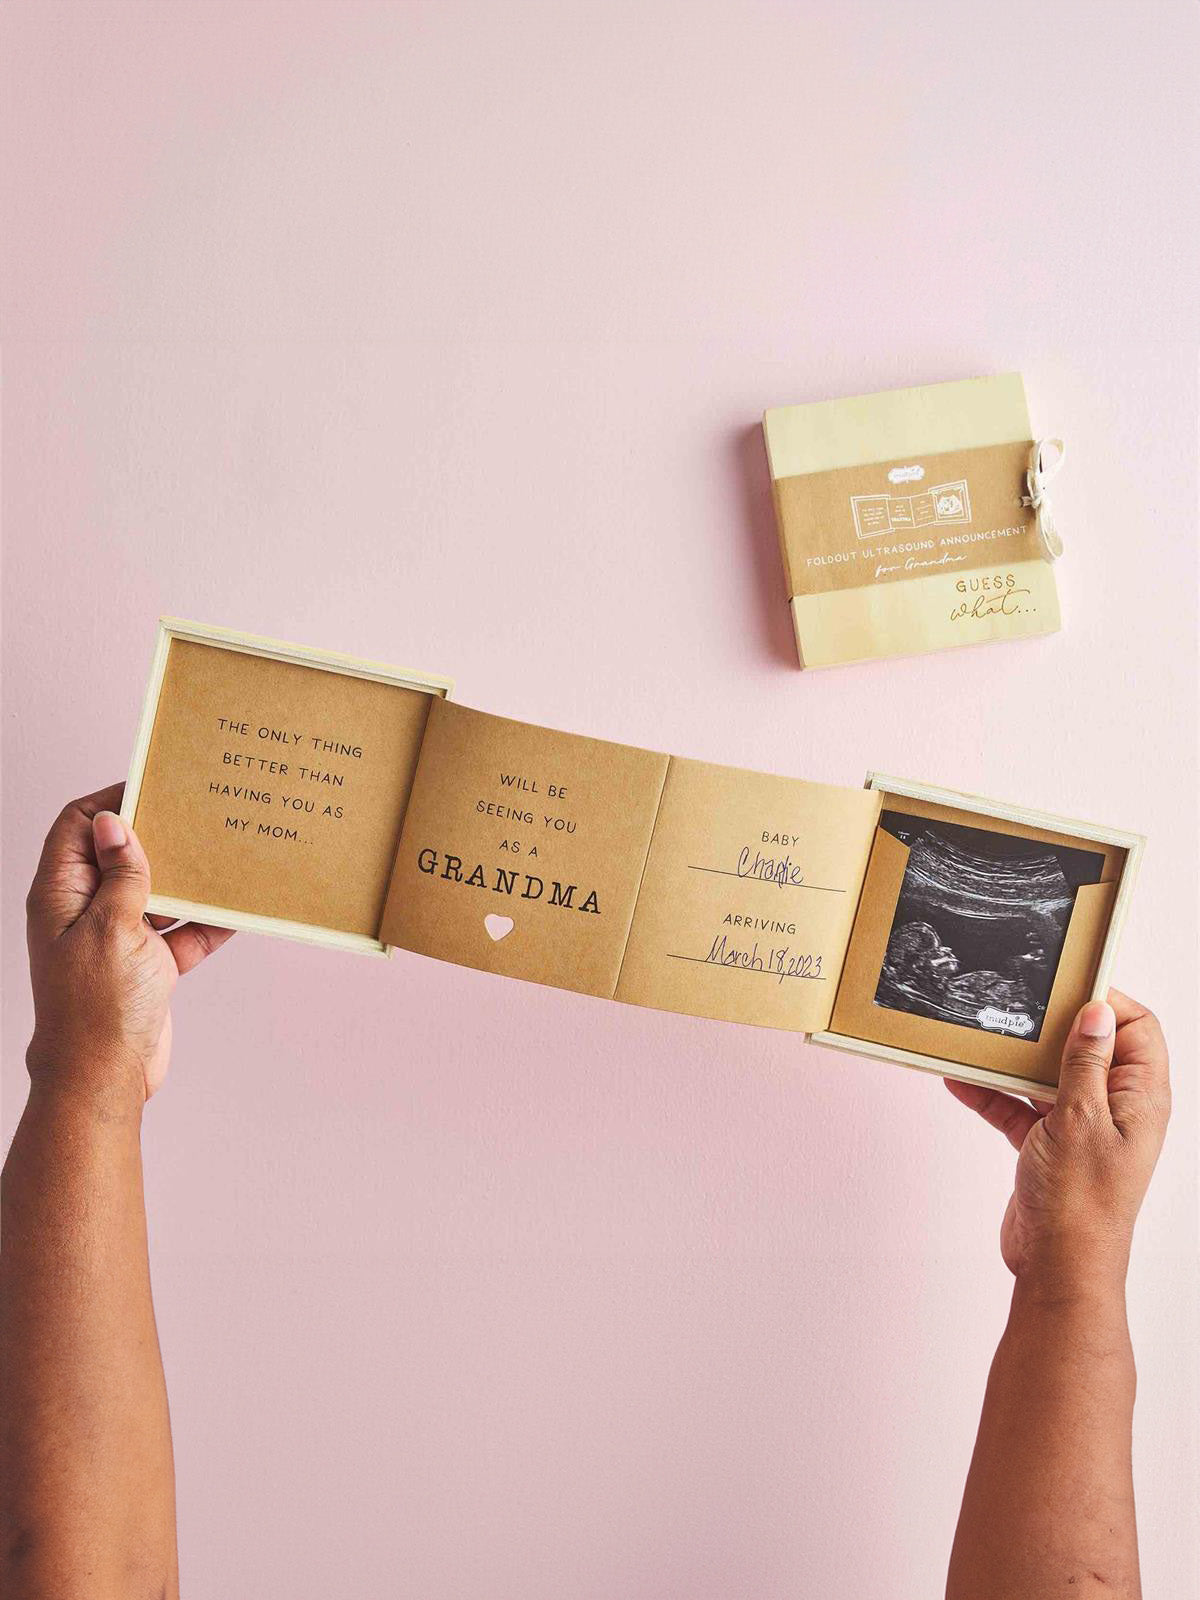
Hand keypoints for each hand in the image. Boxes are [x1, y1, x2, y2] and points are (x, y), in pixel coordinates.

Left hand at [25, 783, 232, 1112]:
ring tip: (224, 854)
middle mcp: (86, 910)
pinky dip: (207, 921)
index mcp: (61, 894)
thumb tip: (113, 823)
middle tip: (198, 814)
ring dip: (189, 878)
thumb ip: (120, 875)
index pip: (77, 826)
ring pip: (156, 891)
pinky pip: (182, 931)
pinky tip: (237, 909)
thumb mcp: (112, 927)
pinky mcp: (147, 964)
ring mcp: (118, 937)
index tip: (154, 785)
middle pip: (121, 855)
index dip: (111, 802)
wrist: (104, 1079)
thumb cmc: (95, 1008)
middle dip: (159, 835)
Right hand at [946, 992, 1169, 1290]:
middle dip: (1051, 1027)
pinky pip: (1019, 1107)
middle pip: (1089, 1047)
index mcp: (1140, 1098)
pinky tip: (960, 1081)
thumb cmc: (1081, 1203)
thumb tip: (1096, 1012)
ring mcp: (1081, 1127)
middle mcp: (1115, 1108)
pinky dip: (993, 1095)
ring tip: (982, 1038)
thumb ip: (1086, 1063)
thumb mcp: (1081, 1119)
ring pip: (1049, 1076)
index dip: (1107, 1002)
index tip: (1066, 986)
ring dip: (1014, 1062)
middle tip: (1018, 1007)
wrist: (1058, 1267)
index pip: (1138, 1029)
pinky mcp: (1048, 1145)